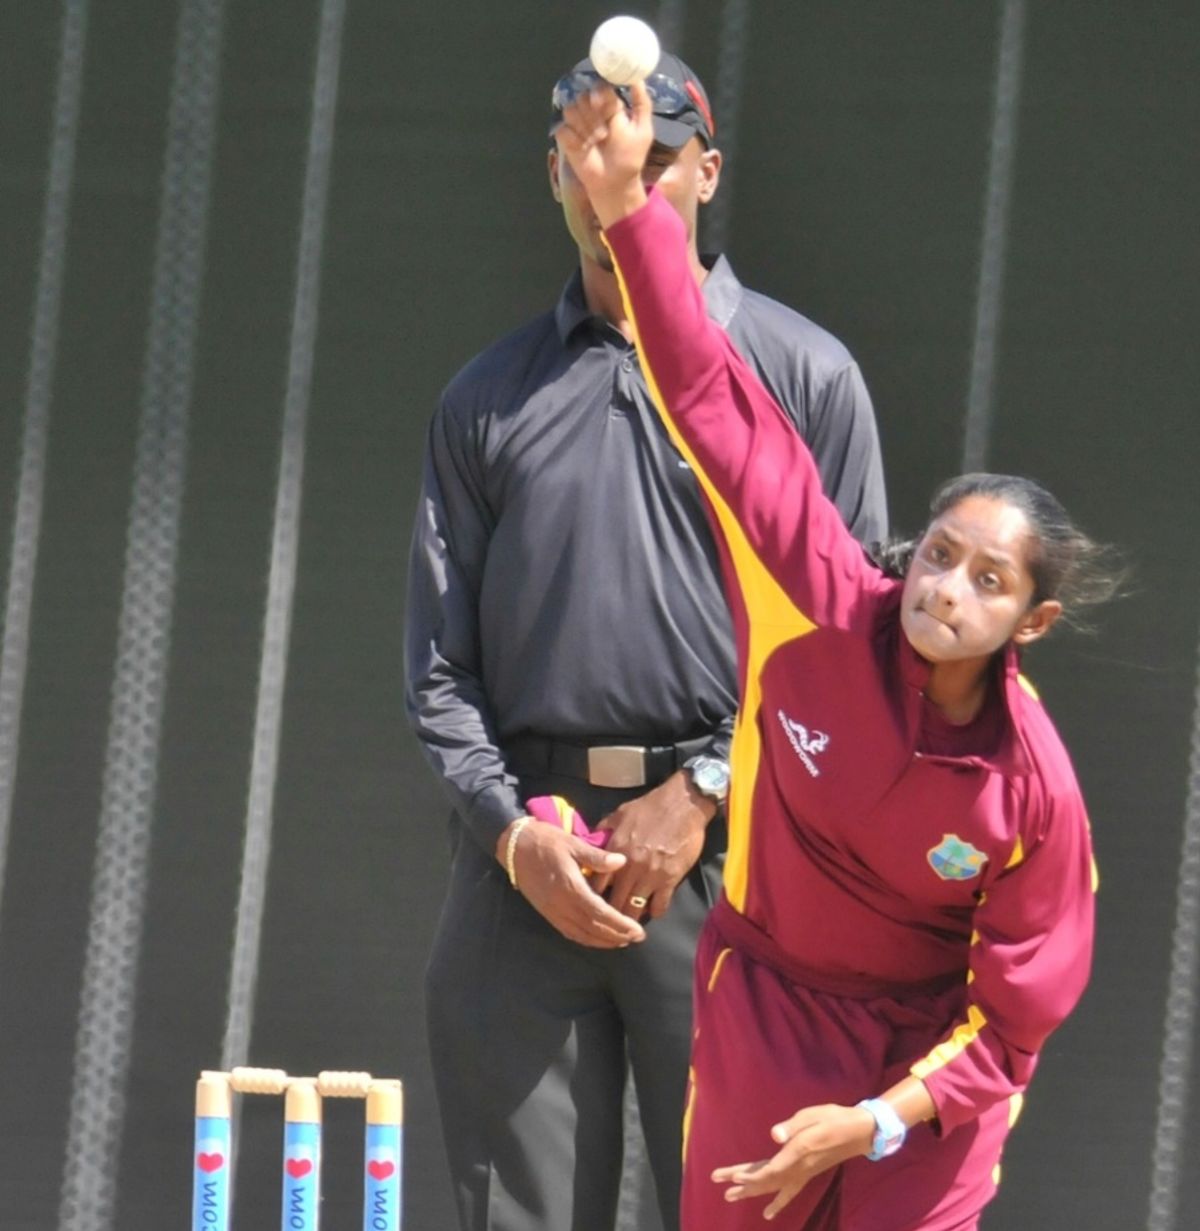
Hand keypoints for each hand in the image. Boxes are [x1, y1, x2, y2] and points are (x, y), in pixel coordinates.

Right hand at [497, 818, 645, 948]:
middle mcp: (562, 904)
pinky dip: (585, 939)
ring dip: (602, 941)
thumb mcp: (572, 843)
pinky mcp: (547, 913)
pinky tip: (597, 939)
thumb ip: (597, 856)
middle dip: (616, 936)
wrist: (515, 846)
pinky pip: (569, 932)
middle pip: (593, 928)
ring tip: (621, 941)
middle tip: (636, 938)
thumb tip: (622, 862)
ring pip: (581, 934)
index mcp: (570, 887)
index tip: (637, 930)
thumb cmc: (546, 841)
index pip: (599, 913)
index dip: (619, 924)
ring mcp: (553, 911)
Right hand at [554, 79, 654, 226]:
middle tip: (604, 133)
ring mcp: (577, 123)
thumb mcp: (643, 129)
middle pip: (583, 97)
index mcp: (609, 104)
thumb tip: (637, 77)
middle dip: (593, 115)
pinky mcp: (566, 138)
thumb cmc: (630, 156)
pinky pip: (564, 129)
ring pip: (571, 110)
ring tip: (595, 142)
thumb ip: (641, 102)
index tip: (604, 105)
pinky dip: (574, 139)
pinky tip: (584, 149)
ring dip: (584, 128)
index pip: (599, 87)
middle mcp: (591, 110)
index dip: (600, 94)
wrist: (615, 182)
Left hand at [591, 771, 713, 918]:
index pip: (597, 884)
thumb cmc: (651, 806)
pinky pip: (659, 906)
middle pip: (614, 902)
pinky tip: (653, 910)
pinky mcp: (670, 880)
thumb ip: (604, 830)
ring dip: (631, 917)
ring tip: (629, 922)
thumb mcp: (620, 813)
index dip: (594, 896)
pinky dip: (655, 911)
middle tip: (611, 919)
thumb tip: (591, 842)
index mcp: (615, 850)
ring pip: (635, 908)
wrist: (683, 803)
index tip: (595, 901)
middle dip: (611, 912)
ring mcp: (650, 875)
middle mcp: (630, 866)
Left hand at [711, 1103, 874, 1220]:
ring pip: (773, 1187)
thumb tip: (774, 1135)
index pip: (770, 1169)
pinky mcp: (807, 1174)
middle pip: (766, 1179)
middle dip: (741, 1181)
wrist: (858, 1132)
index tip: (733, 1178)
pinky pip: (789, 1192)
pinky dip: (777, 1203)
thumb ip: (793, 1125)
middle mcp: (799, 1167)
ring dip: (751, 1190)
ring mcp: (803, 1173)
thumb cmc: (834, 1118)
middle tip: (717, 1181)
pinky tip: (768, 1212)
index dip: (751, 1175)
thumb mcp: (813, 1115)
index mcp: (798, 1151)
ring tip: (730, 1195)